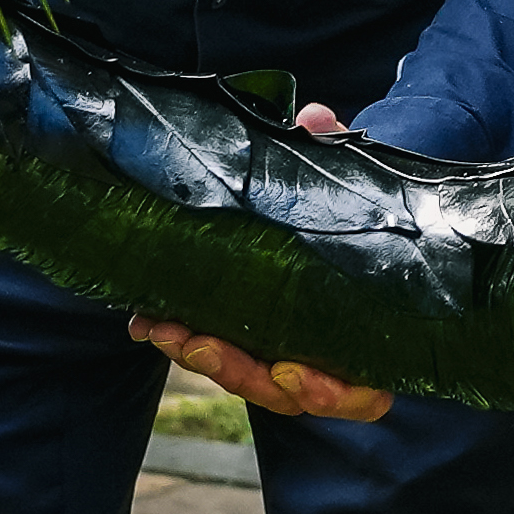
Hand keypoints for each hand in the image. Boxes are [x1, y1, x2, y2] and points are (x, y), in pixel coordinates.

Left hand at [128, 107, 393, 421]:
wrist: (340, 221)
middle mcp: (325, 358)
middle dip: (237, 372)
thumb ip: (333, 159)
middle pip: (282, 394)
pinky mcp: (246, 339)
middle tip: (198, 343)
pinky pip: (215, 351)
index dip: (331, 394)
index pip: (360, 394)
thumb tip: (316, 119)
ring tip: (161, 327)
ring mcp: (282, 353)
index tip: (291, 370)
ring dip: (200, 357)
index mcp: (368, 338)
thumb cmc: (357, 217)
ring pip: (243, 376)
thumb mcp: (350, 186)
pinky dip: (180, 339)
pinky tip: (144, 318)